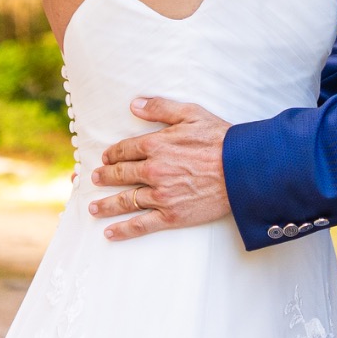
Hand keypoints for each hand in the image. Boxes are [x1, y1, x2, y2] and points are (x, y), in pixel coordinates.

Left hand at [89, 97, 232, 239]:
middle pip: (120, 175)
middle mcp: (153, 171)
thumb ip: (160, 108)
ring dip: (106, 205)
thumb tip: (134, 104)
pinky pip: (141, 225)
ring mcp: (161, 196)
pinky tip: (110, 233)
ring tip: (94, 208)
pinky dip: (123, 230)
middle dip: (104, 177)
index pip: (124, 150)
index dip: (112, 155)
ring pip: (125, 201)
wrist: (242, 169)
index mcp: (155, 145)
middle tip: (94, 179)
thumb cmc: (220, 139)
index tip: (106, 158)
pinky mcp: (172, 216)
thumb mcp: (191, 113)